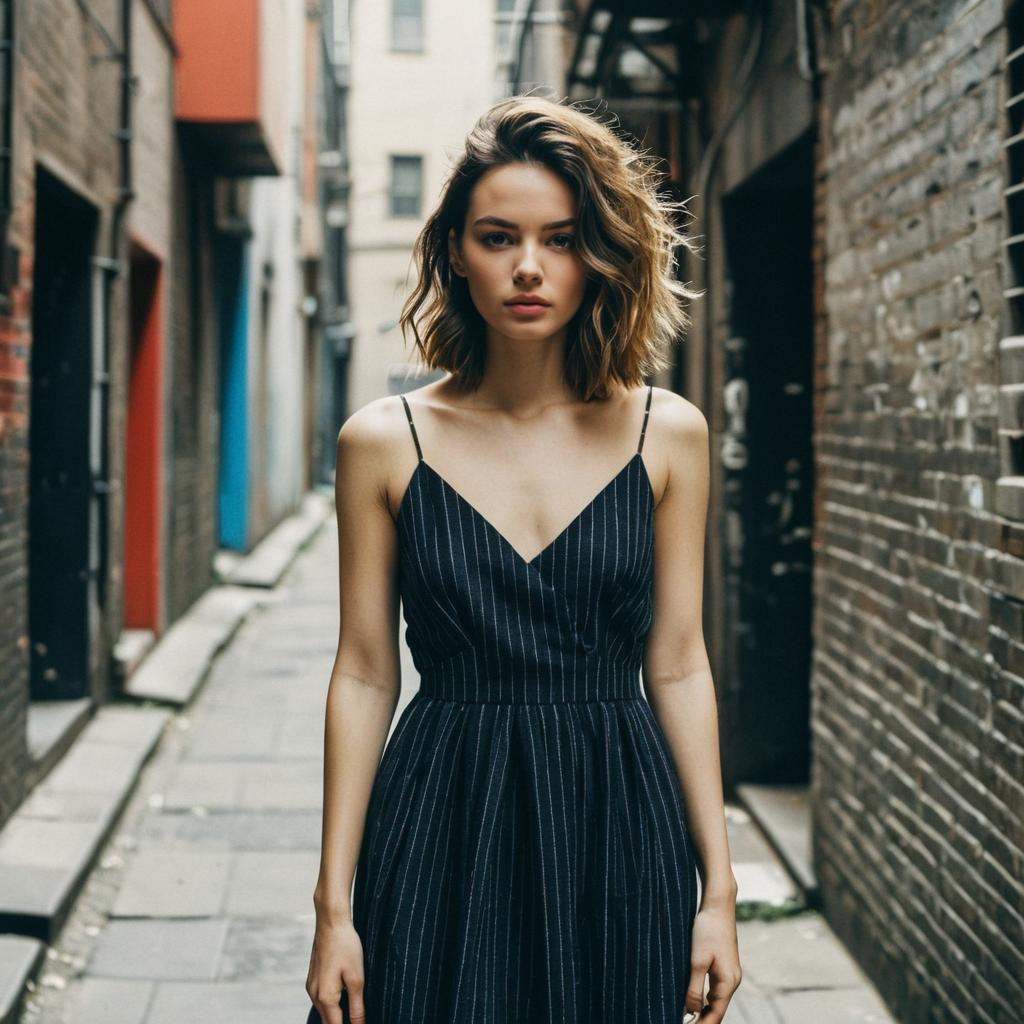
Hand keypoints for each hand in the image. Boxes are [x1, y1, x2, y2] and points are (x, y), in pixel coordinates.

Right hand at [305, 912, 366, 1023]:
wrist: (330, 922)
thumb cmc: (345, 946)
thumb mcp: (356, 977)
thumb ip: (357, 1006)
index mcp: (326, 997)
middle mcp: (314, 995)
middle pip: (328, 1021)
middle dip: (341, 1023)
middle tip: (358, 1020)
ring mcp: (311, 986)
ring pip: (324, 1011)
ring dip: (336, 1016)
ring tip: (353, 1014)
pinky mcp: (313, 978)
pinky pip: (322, 999)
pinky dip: (332, 1004)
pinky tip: (344, 999)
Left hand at [684, 903, 741, 1020]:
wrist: (718, 905)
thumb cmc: (707, 930)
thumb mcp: (697, 960)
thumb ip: (694, 988)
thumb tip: (690, 1011)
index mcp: (728, 983)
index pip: (715, 1015)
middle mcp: (732, 981)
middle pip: (716, 1010)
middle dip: (700, 1020)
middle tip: (681, 1022)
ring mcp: (729, 974)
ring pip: (715, 1000)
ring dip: (701, 1010)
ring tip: (684, 1016)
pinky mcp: (724, 966)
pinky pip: (714, 989)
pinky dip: (703, 998)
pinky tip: (691, 999)